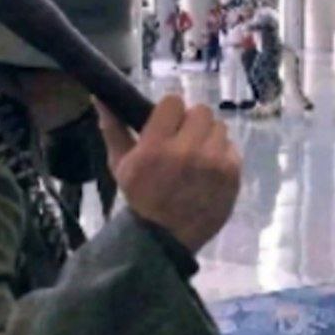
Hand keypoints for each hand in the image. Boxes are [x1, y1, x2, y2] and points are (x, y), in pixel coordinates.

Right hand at [95, 95, 240, 253]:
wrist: (166, 237)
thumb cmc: (140, 197)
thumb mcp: (120, 165)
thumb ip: (113, 128)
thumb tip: (101, 97)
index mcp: (156, 148)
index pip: (174, 102)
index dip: (169, 111)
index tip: (166, 124)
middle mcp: (187, 152)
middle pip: (200, 111)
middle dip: (190, 122)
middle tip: (182, 139)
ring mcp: (214, 164)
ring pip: (218, 127)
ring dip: (206, 137)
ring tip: (196, 156)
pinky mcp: (233, 175)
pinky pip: (231, 148)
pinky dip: (221, 155)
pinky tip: (208, 170)